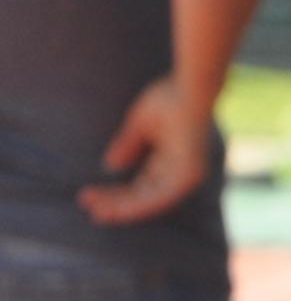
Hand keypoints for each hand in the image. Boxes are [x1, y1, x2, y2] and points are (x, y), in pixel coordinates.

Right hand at [77, 80, 211, 226]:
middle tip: (91, 210)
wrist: (189, 87)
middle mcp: (182, 174)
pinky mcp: (187, 174)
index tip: (92, 196)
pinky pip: (159, 197)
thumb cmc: (169, 99)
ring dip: (122, 208)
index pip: (143, 185)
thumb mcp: (141, 126)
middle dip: (116, 204)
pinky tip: (115, 208)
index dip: (118, 193)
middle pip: (145, 197)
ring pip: (150, 201)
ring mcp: (187, 176)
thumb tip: (111, 166)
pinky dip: (136, 204)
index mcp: (173, 163)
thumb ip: (129, 146)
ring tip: (96, 212)